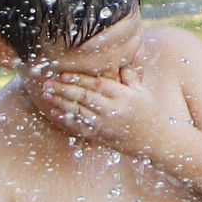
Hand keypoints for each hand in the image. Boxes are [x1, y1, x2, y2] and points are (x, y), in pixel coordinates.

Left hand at [31, 64, 176, 157]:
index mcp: (124, 96)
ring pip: (78, 111)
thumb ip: (129, 75)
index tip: (63, 74)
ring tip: (46, 93)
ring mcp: (106, 125)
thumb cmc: (150, 113)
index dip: (78, 79)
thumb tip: (119, 59)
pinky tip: (55, 111)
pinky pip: (80, 127)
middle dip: (62, 89)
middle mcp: (113, 110)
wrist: (156, 141)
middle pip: (83, 97)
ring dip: (60, 102)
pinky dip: (66, 119)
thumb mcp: (143, 91)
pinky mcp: (101, 137)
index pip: (96, 84)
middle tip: (46, 82)